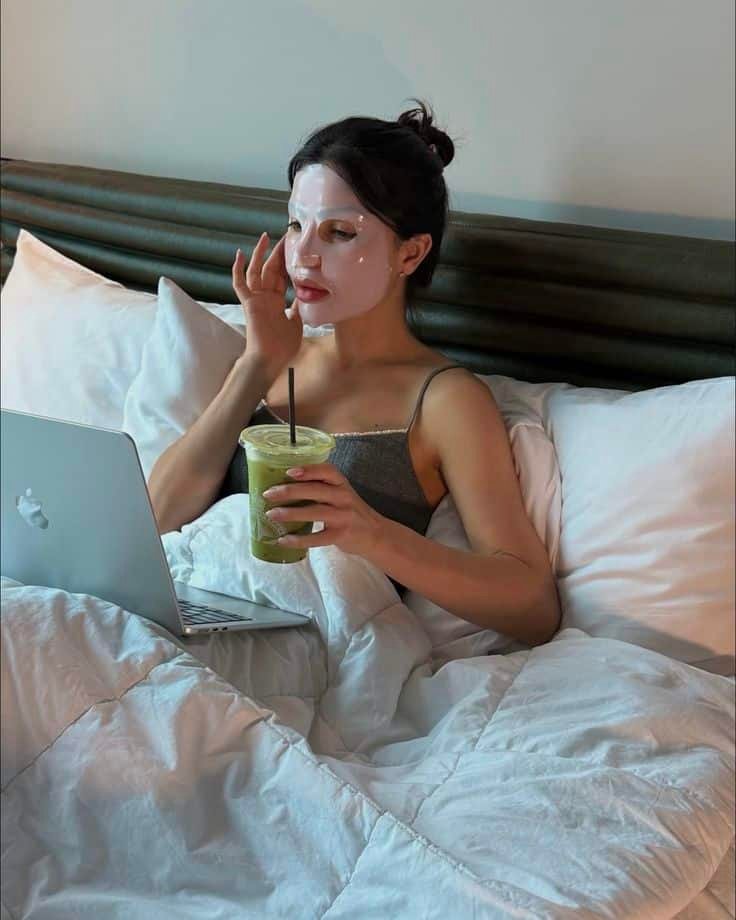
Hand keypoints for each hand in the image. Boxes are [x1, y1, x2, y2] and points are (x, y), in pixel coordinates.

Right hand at [232, 232, 302, 379]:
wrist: (271, 359)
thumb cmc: (283, 346)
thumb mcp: (297, 321)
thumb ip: (298, 307)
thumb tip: (307, 295)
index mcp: (276, 301)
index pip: (281, 277)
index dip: (286, 263)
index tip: (294, 250)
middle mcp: (265, 297)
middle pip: (270, 270)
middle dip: (277, 253)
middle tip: (285, 237)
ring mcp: (256, 299)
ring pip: (256, 271)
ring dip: (260, 254)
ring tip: (265, 238)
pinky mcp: (248, 303)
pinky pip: (240, 284)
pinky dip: (238, 269)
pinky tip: (240, 254)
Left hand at [262, 463, 384, 557]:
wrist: (376, 535)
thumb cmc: (351, 512)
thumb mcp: (341, 494)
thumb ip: (320, 489)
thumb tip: (282, 488)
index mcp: (342, 484)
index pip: (327, 471)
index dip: (308, 470)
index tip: (289, 471)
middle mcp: (344, 497)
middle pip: (315, 490)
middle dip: (290, 491)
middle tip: (268, 494)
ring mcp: (344, 516)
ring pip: (315, 512)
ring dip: (290, 513)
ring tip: (271, 515)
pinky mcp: (341, 535)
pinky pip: (317, 537)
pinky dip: (298, 540)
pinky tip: (283, 540)